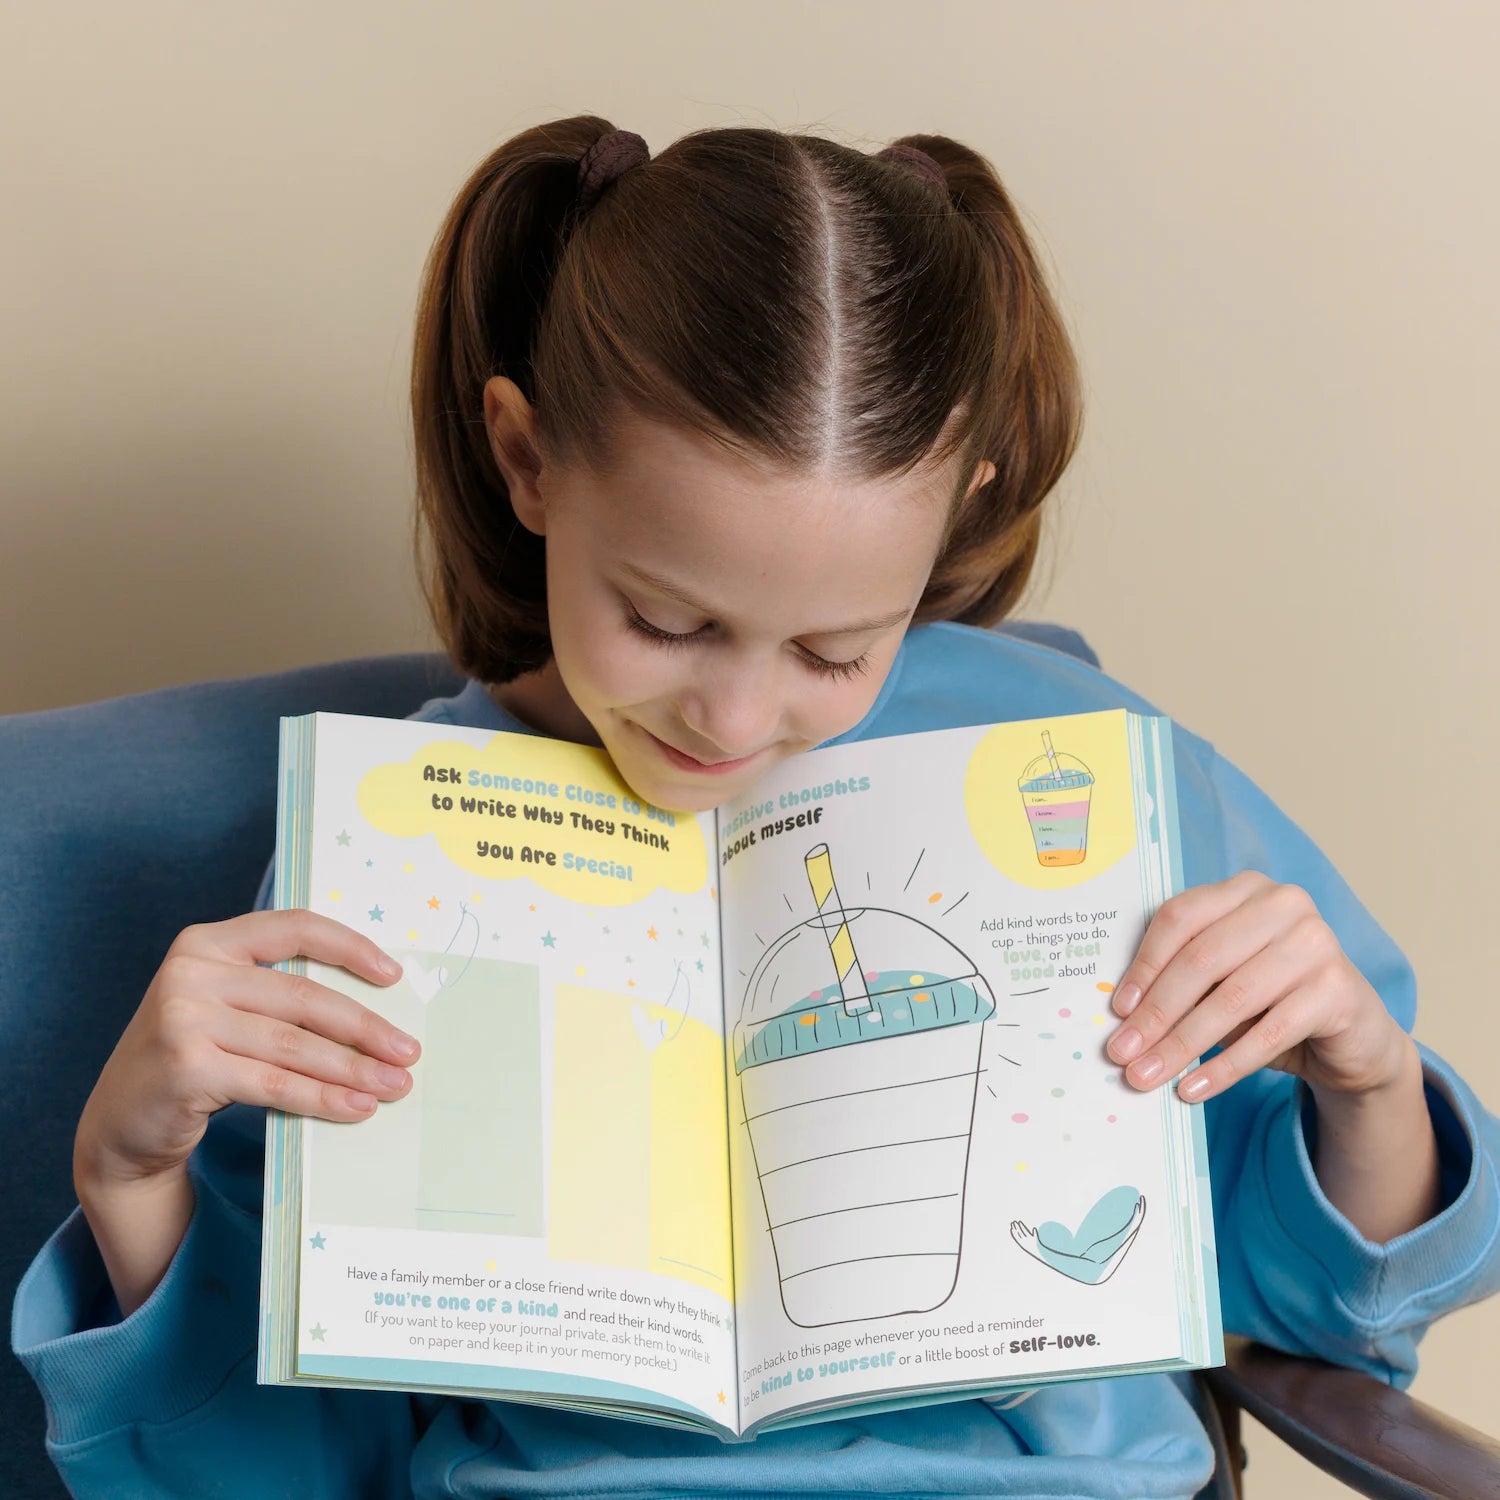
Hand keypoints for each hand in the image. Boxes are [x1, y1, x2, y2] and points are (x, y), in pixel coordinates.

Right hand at [75, 910, 420, 1193]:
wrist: (121, 1123)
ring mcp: (184, 1017)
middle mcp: (192, 971)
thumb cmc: (192, 1057)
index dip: (350, 947)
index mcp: (208, 942)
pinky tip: (355, 1106)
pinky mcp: (187, 1066)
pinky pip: (275, 1083)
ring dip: (353, 1068)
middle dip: (365, 1027)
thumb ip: (277, 992)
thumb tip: (374, 1009)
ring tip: (393, 1084)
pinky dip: (323, 1097)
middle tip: (408, 1051)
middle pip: (303, 997)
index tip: (394, 975)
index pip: (295, 927)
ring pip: (294, 1045)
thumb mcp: (225, 1007)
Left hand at [1105, 870, 1412, 1103]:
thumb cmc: (1272, 1001)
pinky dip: (1224, 1066)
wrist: (1352, 1037)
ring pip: (1230, 1000)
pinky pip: (1268, 1034)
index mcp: (1245, 889)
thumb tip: (1124, 1017)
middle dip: (1156, 1014)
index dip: (1144, 965)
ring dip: (1181, 1045)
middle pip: (1201, 960)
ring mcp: (1315, 943)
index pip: (1180, 919)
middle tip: (1122, 1053)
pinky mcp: (1338, 989)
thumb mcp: (1221, 982)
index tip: (1118, 1009)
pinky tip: (1193, 1089)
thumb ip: (1181, 983)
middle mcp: (1283, 904)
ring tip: (1147, 1076)